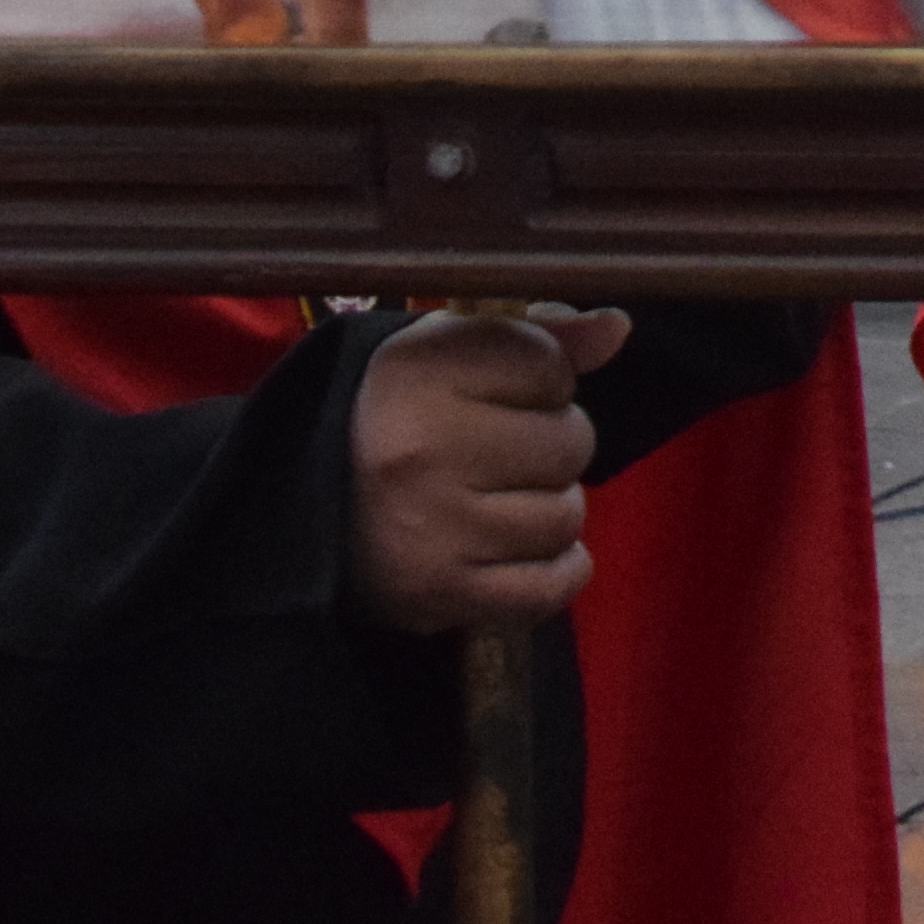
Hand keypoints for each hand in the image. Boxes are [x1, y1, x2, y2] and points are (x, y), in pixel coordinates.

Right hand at [344, 305, 624, 636]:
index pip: (549, 364)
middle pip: (570, 441)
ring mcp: (434, 528)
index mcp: (417, 372)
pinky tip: (522, 548)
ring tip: (504, 499)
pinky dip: (556, 570)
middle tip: (506, 452)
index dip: (543, 377)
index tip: (503, 393)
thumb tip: (617, 328)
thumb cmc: (395, 421)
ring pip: (566, 515)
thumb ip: (537, 334)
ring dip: (551, 507)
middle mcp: (422, 448)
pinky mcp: (443, 596)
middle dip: (552, 443)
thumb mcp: (445, 353)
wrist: (306, 519)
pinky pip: (551, 586)